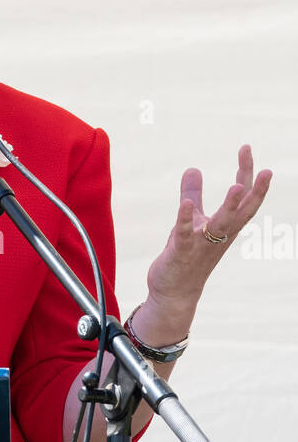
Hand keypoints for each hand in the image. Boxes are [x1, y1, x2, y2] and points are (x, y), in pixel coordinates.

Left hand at [142, 144, 271, 334]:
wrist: (175, 293)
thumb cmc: (186, 256)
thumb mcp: (191, 221)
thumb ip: (193, 194)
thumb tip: (193, 168)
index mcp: (225, 227)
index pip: (242, 198)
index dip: (246, 174)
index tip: (246, 148)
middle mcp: (220, 236)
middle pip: (242, 211)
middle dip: (254, 191)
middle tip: (267, 169)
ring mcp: (202, 246)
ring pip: (221, 225)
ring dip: (229, 207)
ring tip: (236, 187)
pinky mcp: (181, 253)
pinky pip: (186, 235)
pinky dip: (185, 220)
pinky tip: (185, 204)